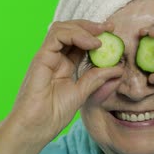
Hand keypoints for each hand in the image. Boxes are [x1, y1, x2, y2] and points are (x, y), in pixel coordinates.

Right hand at [0, 20, 122, 153]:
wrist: (35, 128)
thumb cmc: (52, 115)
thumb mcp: (82, 94)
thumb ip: (97, 79)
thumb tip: (118, 69)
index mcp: (64, 65)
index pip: (79, 42)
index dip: (96, 35)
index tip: (113, 34)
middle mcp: (54, 58)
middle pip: (71, 31)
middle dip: (91, 26)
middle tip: (110, 27)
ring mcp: (46, 57)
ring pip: (63, 28)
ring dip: (84, 27)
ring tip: (102, 34)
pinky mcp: (41, 58)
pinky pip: (57, 36)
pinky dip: (76, 35)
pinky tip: (92, 44)